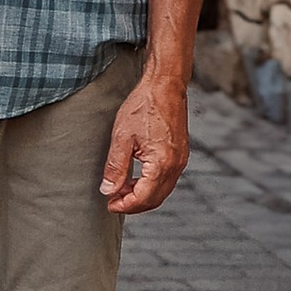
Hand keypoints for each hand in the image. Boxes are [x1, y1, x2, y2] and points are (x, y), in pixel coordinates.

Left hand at [100, 68, 189, 214]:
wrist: (165, 86)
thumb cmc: (144, 106)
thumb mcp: (122, 137)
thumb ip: (116, 167)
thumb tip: (109, 190)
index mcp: (162, 164)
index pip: (143, 197)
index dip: (125, 205)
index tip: (109, 204)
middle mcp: (176, 166)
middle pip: (155, 199)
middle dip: (133, 204)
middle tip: (113, 201)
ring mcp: (181, 161)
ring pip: (162, 191)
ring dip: (142, 195)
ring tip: (121, 190)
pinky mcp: (181, 154)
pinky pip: (167, 179)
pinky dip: (151, 185)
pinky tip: (136, 178)